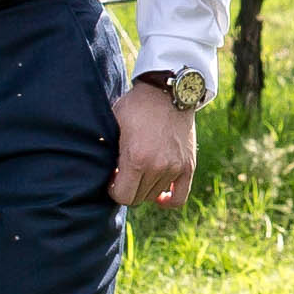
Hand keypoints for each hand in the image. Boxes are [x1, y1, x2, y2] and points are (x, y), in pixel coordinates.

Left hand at [109, 78, 199, 212]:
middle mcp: (157, 167)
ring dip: (144, 189)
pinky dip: (168, 201)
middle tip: (124, 173)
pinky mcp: (188, 165)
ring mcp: (175, 167)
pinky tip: (160, 196)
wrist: (167, 92)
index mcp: (136, 159)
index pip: (122, 196)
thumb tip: (104, 172)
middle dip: (128, 189)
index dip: (114, 190)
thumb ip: (110, 152)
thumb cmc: (136, 106)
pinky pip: (179, 197)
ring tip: (140, 172)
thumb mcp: (114, 125)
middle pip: (138, 198)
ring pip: (154, 195)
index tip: (112, 179)